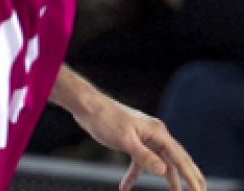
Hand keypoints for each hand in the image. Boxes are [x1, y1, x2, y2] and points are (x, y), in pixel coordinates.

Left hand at [71, 93, 205, 190]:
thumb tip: (163, 171)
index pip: (179, 158)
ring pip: (159, 162)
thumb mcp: (125, 140)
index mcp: (158, 133)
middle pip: (175, 159)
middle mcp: (155, 135)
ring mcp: (144, 138)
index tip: (200, 190)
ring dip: (165, 178)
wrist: (87, 106)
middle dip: (187, 177)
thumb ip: (144, 156)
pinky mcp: (133, 141)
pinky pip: (138, 161)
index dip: (191, 176)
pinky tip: (125, 187)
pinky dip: (133, 175)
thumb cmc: (105, 119)